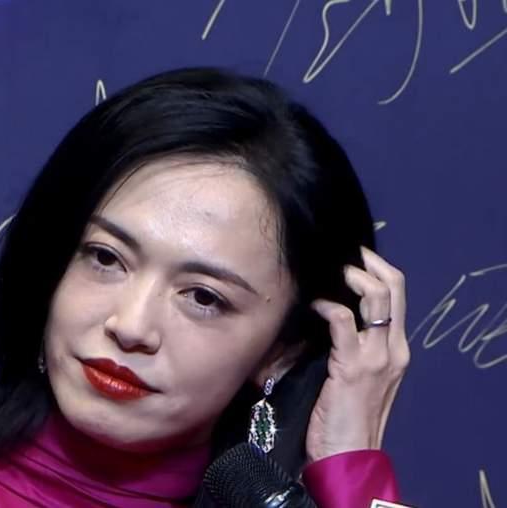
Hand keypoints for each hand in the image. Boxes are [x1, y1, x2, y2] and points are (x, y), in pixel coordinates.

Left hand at [305, 247, 409, 462]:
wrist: (348, 455)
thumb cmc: (346, 416)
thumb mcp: (358, 375)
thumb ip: (354, 345)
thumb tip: (331, 314)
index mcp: (397, 349)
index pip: (398, 297)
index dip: (379, 271)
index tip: (356, 258)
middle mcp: (395, 348)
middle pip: (394, 288)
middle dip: (371, 262)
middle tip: (347, 254)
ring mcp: (377, 356)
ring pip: (377, 297)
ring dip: (354, 277)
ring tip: (333, 272)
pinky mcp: (354, 366)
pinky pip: (344, 320)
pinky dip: (328, 306)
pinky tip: (315, 305)